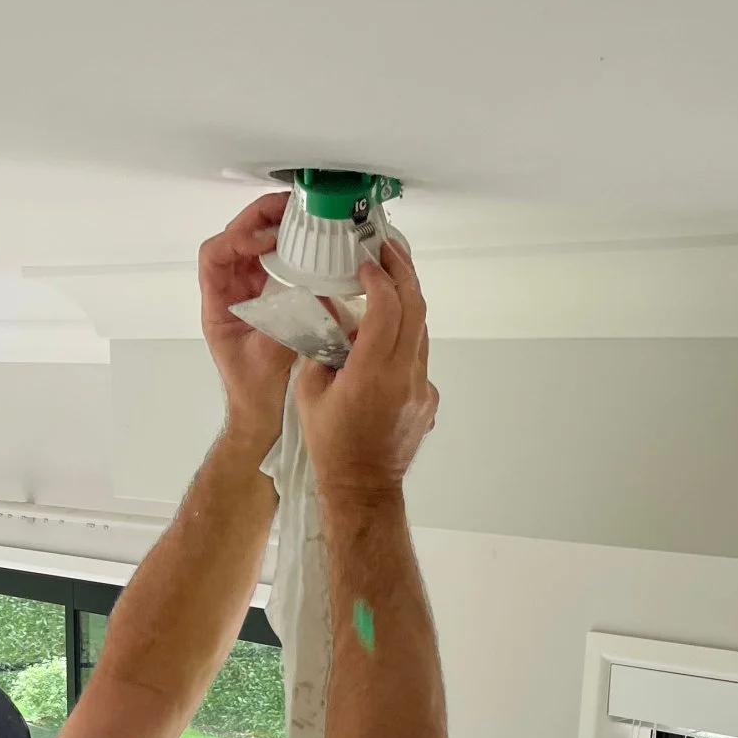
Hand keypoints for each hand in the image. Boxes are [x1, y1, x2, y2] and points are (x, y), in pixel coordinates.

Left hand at [199, 193, 297, 451]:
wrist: (260, 413)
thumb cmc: (254, 393)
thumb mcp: (268, 360)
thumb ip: (287, 328)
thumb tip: (312, 298)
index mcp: (218, 304)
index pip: (214, 254)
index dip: (236, 239)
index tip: (264, 240)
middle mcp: (229, 292)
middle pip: (235, 239)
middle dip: (258, 218)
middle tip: (289, 207)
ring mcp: (248, 291)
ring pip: (253, 245)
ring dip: (274, 226)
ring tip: (301, 216)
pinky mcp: (267, 296)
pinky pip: (273, 261)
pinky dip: (288, 246)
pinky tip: (308, 242)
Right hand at [294, 243, 438, 505]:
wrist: (362, 488)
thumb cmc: (332, 445)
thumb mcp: (310, 389)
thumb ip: (320, 344)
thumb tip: (327, 309)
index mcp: (373, 372)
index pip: (388, 306)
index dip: (379, 276)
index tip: (366, 262)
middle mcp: (405, 376)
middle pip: (416, 307)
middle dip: (403, 272)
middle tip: (388, 249)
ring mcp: (421, 388)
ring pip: (421, 330)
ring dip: (406, 302)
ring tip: (388, 281)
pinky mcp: (428, 399)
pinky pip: (419, 357)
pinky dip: (405, 337)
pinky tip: (387, 335)